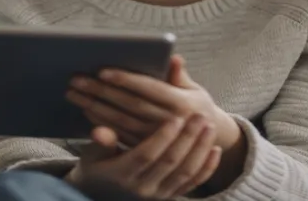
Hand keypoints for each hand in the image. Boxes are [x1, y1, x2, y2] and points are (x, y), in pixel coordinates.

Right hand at [65, 116, 220, 199]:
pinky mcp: (170, 197)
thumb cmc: (97, 166)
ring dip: (200, 149)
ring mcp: (159, 195)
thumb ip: (101, 142)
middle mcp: (143, 188)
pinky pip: (193, 184)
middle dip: (187, 138)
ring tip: (209, 126)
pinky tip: (215, 150)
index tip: (175, 118)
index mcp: (122, 175)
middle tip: (199, 116)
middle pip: (170, 163)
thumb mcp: (92, 154)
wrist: (102, 193)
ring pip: (185, 173)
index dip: (162, 137)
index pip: (146, 155)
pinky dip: (207, 168)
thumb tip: (98, 130)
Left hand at [66, 56, 240, 150]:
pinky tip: (86, 111)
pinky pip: (119, 135)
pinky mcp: (146, 148)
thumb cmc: (196, 106)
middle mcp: (168, 122)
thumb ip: (180, 75)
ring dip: (95, 106)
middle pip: (129, 104)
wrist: (206, 142)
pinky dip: (101, 123)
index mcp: (181, 103)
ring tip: (74, 93)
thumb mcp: (195, 90)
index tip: (102, 71)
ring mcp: (155, 138)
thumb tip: (174, 57)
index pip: (148, 88)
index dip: (125, 80)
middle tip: (76, 79)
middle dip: (101, 91)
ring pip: (120, 120)